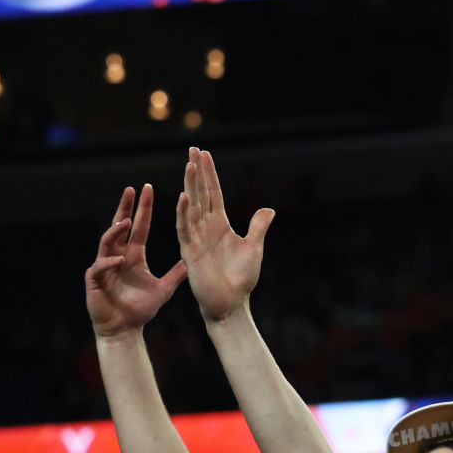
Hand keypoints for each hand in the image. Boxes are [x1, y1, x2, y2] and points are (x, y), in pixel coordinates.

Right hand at [87, 184, 187, 337]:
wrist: (124, 329)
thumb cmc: (140, 309)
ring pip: (106, 242)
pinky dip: (109, 263)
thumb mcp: (164, 289)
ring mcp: (104, 266)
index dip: (143, 209)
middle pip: (120, 226)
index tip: (147, 190)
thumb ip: (176, 274)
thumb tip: (191, 261)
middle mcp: (118, 256)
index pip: (139, 227)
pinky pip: (100, 267)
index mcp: (133, 255)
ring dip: (115, 232)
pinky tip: (118, 260)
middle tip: (131, 190)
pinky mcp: (94, 280)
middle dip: (125, 208)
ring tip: (125, 222)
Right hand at [176, 147, 275, 323]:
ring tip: (189, 165)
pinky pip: (185, 229)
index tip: (204, 154)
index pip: (212, 193)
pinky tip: (184, 197)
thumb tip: (268, 209)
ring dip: (190, 186)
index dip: (209, 174)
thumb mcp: (254, 247)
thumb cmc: (241, 278)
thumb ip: (258, 226)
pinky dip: (184, 213)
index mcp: (219, 225)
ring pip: (191, 206)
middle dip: (196, 172)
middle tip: (192, 149)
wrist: (231, 303)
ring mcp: (196, 238)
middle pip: (200, 193)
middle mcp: (205, 228)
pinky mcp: (190, 252)